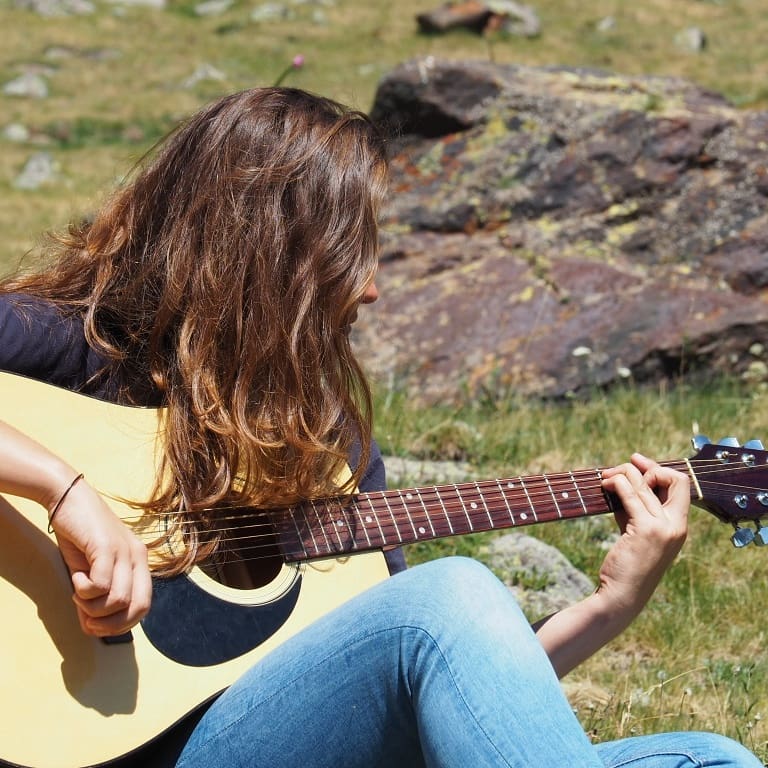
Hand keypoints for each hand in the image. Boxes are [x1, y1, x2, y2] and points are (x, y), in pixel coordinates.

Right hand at [49, 479, 151, 636]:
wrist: (69, 499)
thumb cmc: (80, 536)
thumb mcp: (93, 570)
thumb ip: (98, 596)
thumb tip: (94, 628)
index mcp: (140, 563)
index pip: (144, 606)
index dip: (121, 625)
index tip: (97, 626)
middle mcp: (138, 557)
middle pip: (138, 608)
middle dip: (110, 624)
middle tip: (87, 617)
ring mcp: (124, 550)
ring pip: (118, 600)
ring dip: (91, 606)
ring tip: (78, 590)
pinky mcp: (106, 546)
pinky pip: (100, 585)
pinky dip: (83, 590)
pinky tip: (76, 577)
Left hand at [597, 453, 688, 614]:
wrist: (621, 595)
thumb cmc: (626, 564)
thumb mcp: (635, 531)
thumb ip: (635, 508)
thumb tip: (622, 481)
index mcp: (679, 526)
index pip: (682, 485)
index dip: (661, 470)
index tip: (638, 465)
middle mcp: (677, 525)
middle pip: (672, 478)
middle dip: (646, 466)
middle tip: (621, 467)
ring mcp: (664, 528)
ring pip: (645, 483)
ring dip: (622, 473)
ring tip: (604, 477)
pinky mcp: (645, 530)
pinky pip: (631, 494)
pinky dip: (617, 483)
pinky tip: (605, 485)